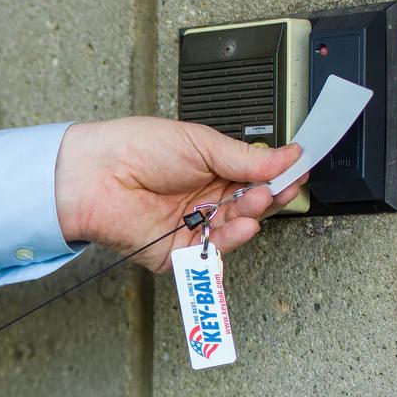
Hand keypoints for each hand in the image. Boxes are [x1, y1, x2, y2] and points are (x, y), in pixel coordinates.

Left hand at [54, 117, 307, 271]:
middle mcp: (202, 201)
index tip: (299, 169)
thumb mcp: (201, 143)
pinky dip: (231, 240)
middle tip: (283, 186)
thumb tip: (287, 157)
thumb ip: (244, 158)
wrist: (96, 173)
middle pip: (249, 207)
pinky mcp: (174, 253)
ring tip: (260, 199)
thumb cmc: (137, 149)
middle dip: (270, 197)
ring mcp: (189, 227)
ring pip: (234, 230)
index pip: (254, 178)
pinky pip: (209, 253)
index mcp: (209, 171)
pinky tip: (246, 225)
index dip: (277, 176)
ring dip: (253, 215)